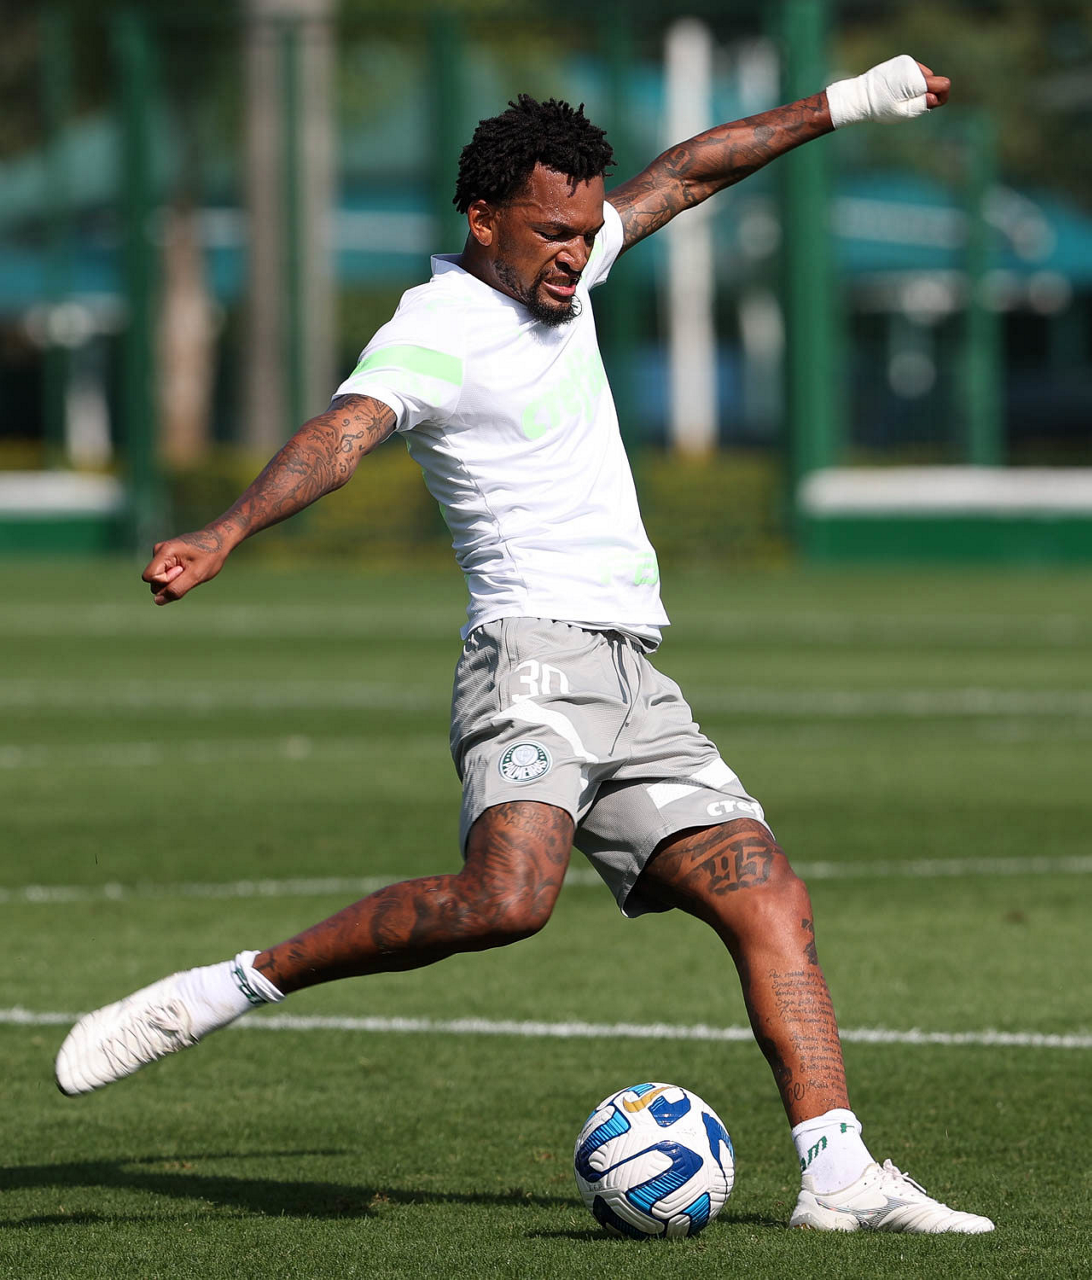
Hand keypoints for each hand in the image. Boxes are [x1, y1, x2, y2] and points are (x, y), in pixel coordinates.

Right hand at [141, 529, 228, 604]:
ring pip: (159, 579)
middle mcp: (158, 550)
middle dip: (170, 583)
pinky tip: (188, 568)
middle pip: (153, 580)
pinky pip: (165, 575)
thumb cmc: (210, 556)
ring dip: (174, 580)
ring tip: (189, 569)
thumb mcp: (196, 576)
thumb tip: (157, 600)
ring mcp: (161, 553)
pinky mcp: (166, 557)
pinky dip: (177, 576)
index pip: (149, 577)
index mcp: (164, 551)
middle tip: (189, 571)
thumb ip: (176, 589)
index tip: (182, 572)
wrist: (218, 540)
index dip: (165, 582)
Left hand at [826, 54, 949, 128]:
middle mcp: (913, 66)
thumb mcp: (902, 113)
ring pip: (924, 76)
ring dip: (917, 87)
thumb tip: (935, 97)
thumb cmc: (880, 107)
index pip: (943, 84)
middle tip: (906, 104)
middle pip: (933, 80)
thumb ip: (921, 106)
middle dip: (926, 93)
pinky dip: (910, 81)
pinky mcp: (902, 61)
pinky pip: (914, 72)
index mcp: (915, 79)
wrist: (859, 96)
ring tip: (898, 96)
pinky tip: (896, 88)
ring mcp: (907, 61)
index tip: (930, 105)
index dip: (941, 97)